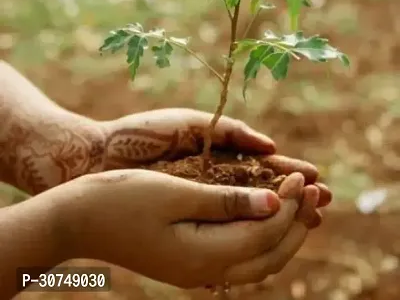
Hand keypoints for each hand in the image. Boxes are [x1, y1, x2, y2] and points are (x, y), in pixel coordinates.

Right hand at [59, 169, 318, 288]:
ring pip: (258, 261)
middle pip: (269, 255)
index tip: (301, 174)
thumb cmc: (121, 197)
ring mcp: (196, 271)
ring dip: (283, 233)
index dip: (288, 204)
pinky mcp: (189, 263)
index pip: (265, 232)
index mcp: (203, 254)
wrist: (77, 219)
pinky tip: (264, 215)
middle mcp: (205, 271)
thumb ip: (227, 202)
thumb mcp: (175, 192)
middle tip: (313, 190)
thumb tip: (274, 203)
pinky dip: (261, 238)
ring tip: (300, 204)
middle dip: (296, 223)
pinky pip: (240, 257)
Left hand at [101, 108, 331, 207]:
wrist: (101, 156)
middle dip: (293, 197)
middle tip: (324, 203)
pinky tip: (271, 236)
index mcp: (218, 154)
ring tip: (310, 220)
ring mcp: (202, 200)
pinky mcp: (187, 217)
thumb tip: (270, 147)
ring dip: (280, 216)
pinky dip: (250, 229)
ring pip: (249, 211)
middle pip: (264, 191)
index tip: (316, 178)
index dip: (290, 174)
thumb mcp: (193, 124)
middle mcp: (214, 180)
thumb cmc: (146, 133)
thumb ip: (230, 132)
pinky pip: (225, 225)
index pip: (263, 167)